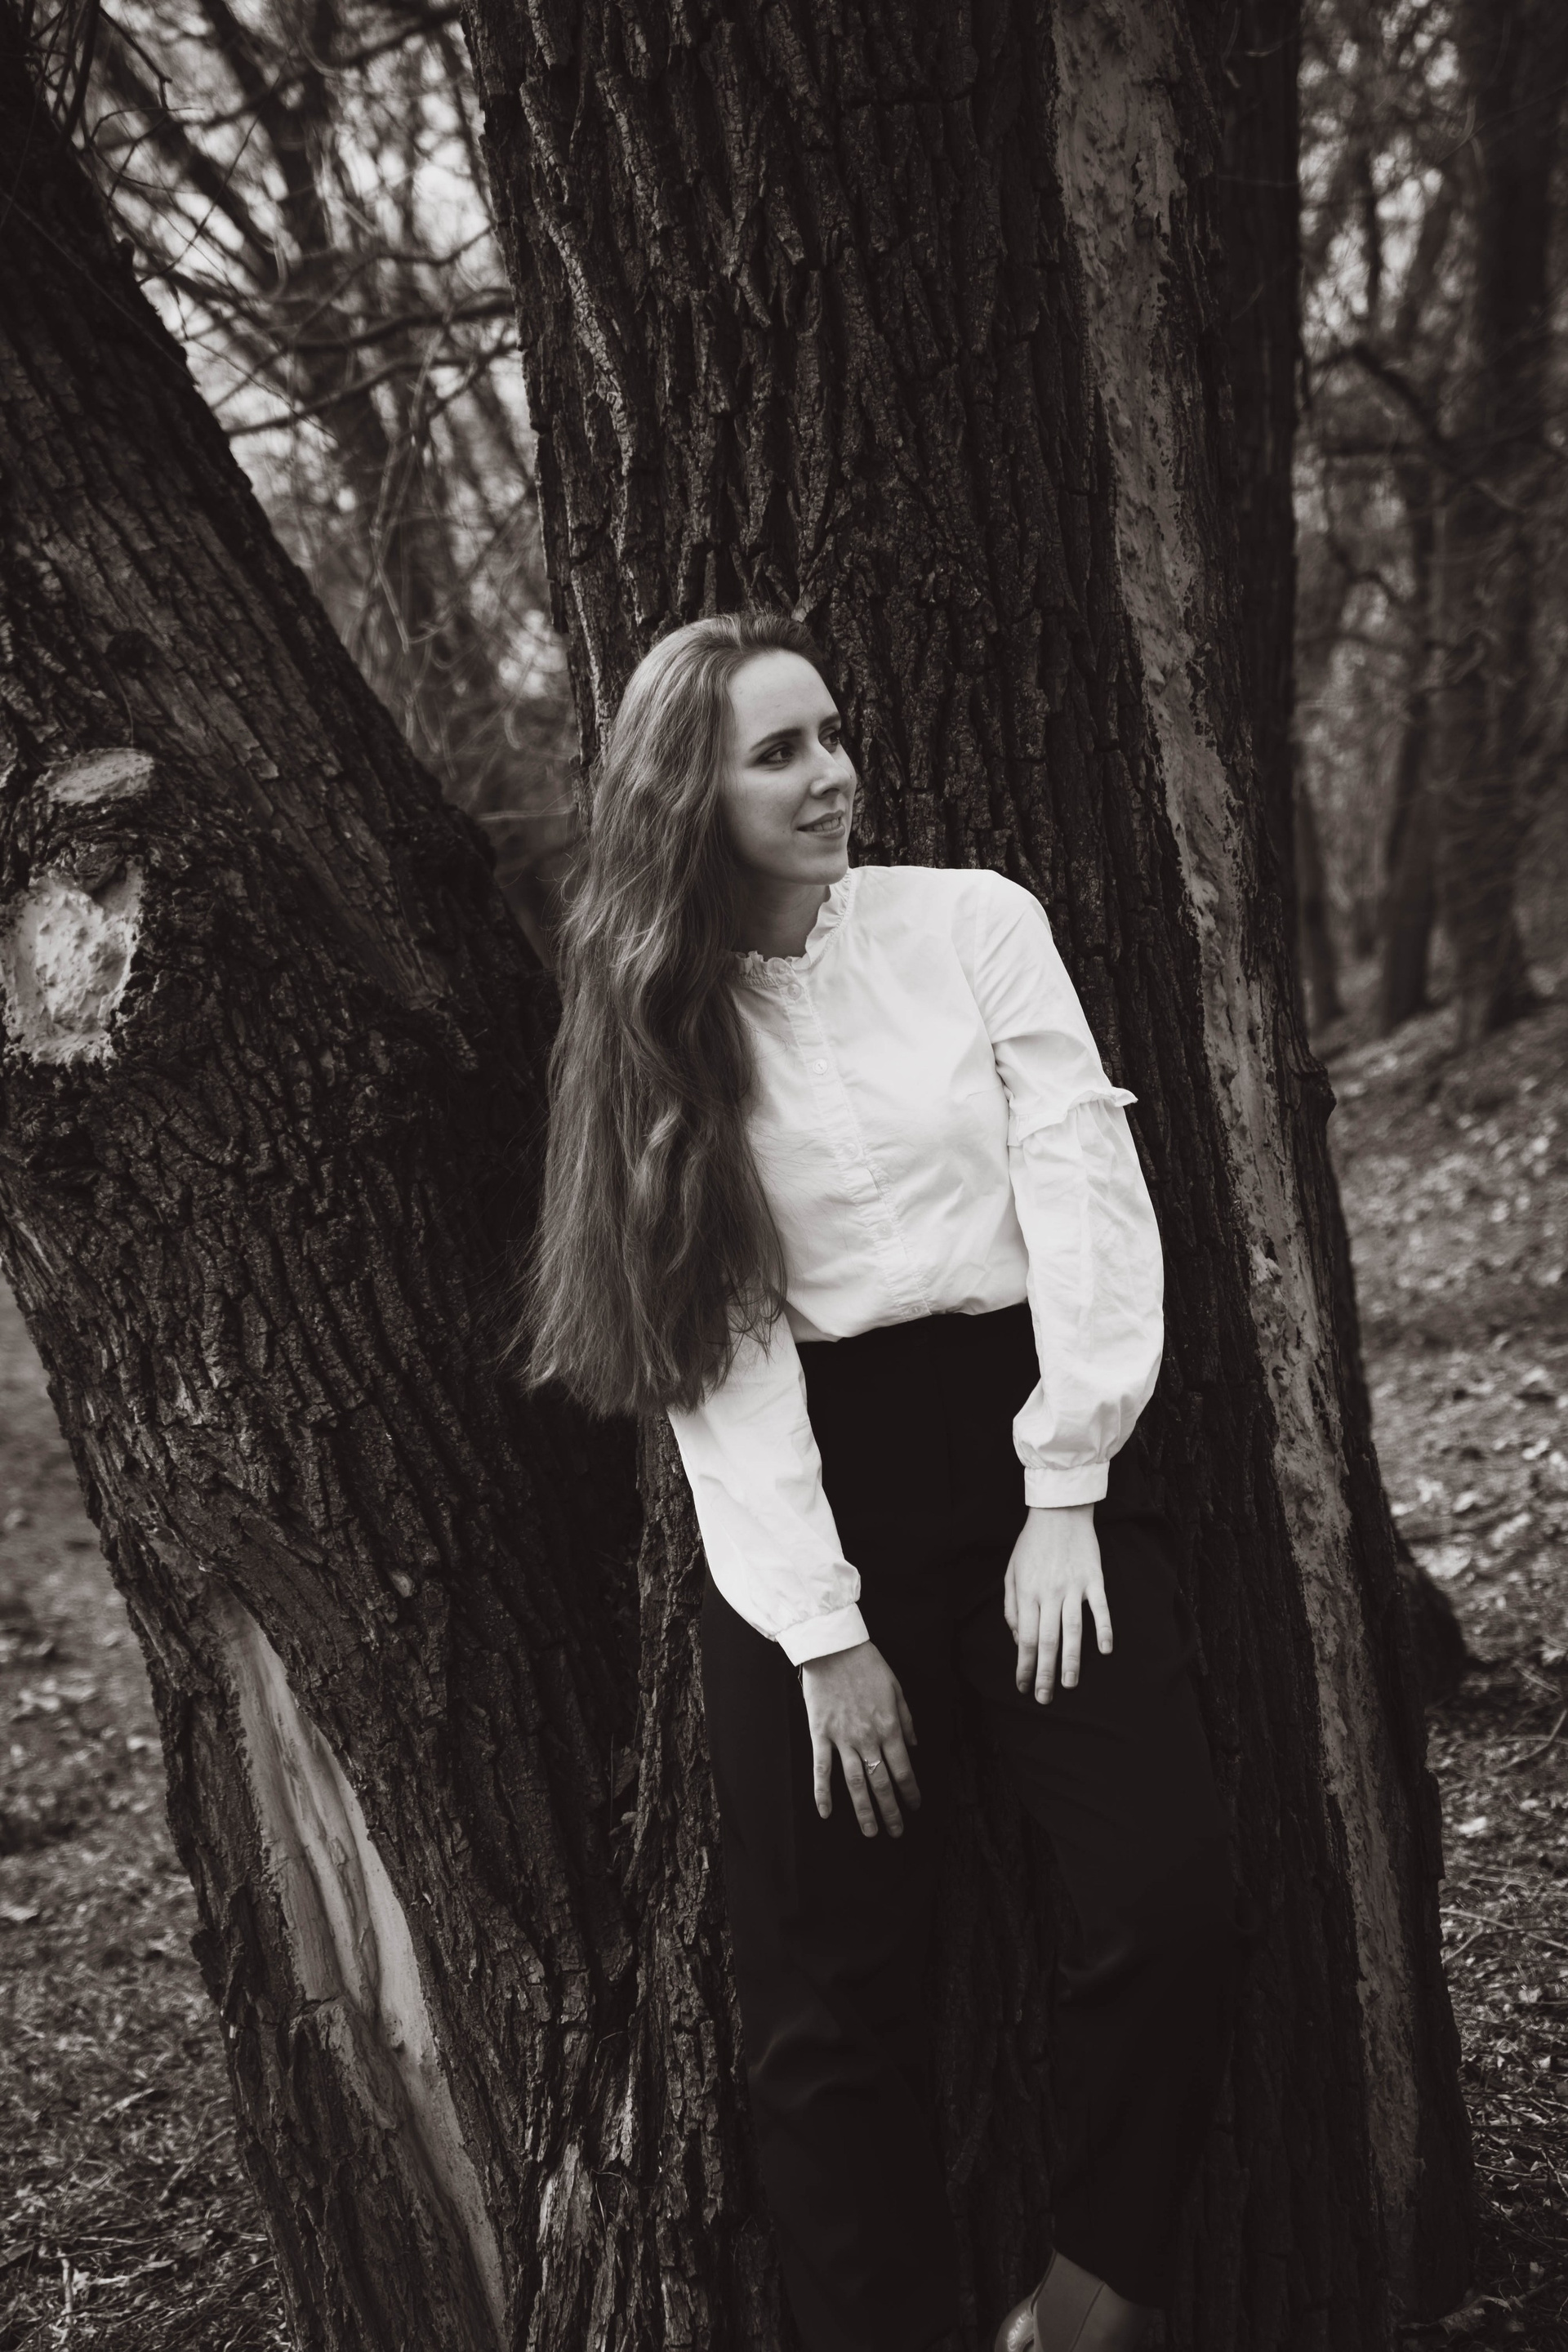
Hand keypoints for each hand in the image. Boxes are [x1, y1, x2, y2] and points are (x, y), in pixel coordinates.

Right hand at [799, 1641, 920, 1836]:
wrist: (834, 1647)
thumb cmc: (867, 1664)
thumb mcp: (896, 1688)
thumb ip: (906, 1719)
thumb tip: (913, 1745)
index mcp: (889, 1727)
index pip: (903, 1769)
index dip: (910, 1791)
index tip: (914, 1807)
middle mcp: (867, 1738)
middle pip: (881, 1782)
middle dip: (891, 1810)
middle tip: (896, 1831)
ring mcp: (842, 1738)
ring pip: (855, 1782)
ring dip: (864, 1810)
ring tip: (870, 1831)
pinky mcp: (820, 1733)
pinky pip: (821, 1768)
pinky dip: (822, 1792)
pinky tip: (826, 1812)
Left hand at [1004, 1504, 1111, 1702]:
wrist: (1058, 1513)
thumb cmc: (1031, 1545)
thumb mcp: (1011, 1573)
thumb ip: (1012, 1607)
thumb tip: (1019, 1639)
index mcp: (1026, 1593)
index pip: (1026, 1638)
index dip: (1024, 1665)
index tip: (1024, 1686)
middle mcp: (1049, 1593)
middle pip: (1047, 1640)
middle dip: (1045, 1672)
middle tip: (1045, 1697)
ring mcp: (1073, 1586)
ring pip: (1072, 1629)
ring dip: (1071, 1659)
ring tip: (1069, 1683)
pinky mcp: (1093, 1579)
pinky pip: (1100, 1608)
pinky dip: (1103, 1629)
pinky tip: (1104, 1650)